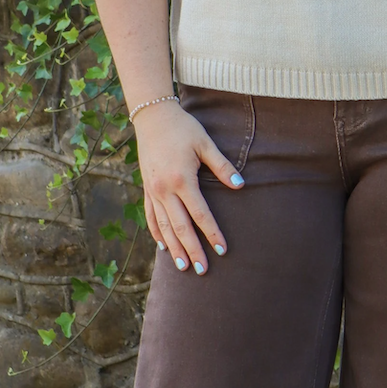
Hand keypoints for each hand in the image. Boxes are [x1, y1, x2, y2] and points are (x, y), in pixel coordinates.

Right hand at [134, 101, 243, 273]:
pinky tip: (163, 246)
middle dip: (192, 249)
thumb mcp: (205, 143)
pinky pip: (150, 216)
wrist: (152, 117)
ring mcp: (153, 191)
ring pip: (163, 226)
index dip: (212, 233)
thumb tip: (240, 184)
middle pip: (180, 227)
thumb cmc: (183, 128)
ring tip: (183, 266)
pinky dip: (156, 232)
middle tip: (203, 270)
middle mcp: (164, 190)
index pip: (200, 214)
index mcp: (182, 180)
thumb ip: (222, 165)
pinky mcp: (146, 189)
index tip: (222, 250)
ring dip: (174, 248)